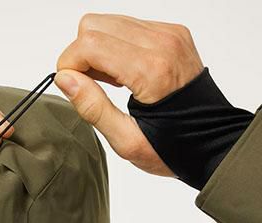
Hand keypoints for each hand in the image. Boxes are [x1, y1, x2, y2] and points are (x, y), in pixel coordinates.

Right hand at [55, 13, 203, 175]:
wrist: (211, 141)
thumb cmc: (171, 147)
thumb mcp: (126, 141)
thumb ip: (93, 108)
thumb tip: (65, 79)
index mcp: (151, 71)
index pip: (89, 45)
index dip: (69, 66)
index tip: (72, 89)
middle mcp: (161, 43)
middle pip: (93, 26)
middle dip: (80, 56)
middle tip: (89, 88)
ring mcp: (168, 34)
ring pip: (106, 22)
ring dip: (95, 51)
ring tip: (106, 83)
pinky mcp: (171, 32)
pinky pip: (125, 26)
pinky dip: (112, 47)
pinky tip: (121, 75)